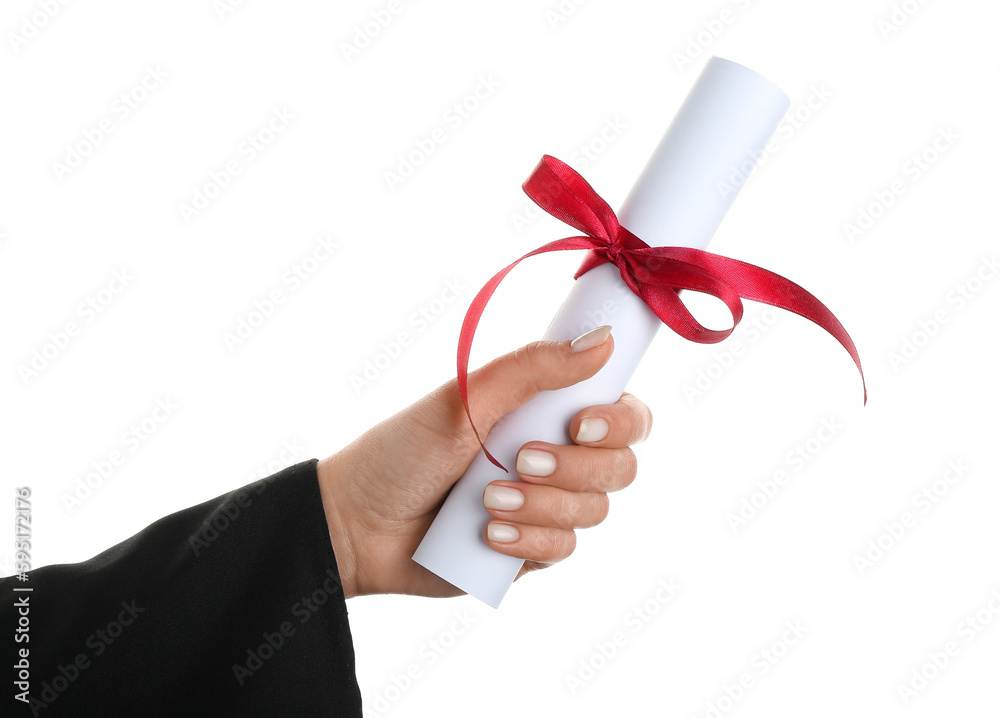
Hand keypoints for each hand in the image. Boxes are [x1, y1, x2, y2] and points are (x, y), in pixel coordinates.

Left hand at [316, 325, 651, 598]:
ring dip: (543, 506)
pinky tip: (488, 535)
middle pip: (620, 466)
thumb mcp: (464, 400)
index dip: (619, 420)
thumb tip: (602, 341)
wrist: (356, 523)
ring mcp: (547, 507)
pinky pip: (564, 551)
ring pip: (594, 511)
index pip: (625, 412)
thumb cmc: (403, 451)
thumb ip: (533, 369)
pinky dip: (529, 541)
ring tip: (487, 501)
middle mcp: (557, 457)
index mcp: (546, 411)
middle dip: (573, 467)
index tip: (580, 424)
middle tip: (520, 461)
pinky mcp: (531, 551)